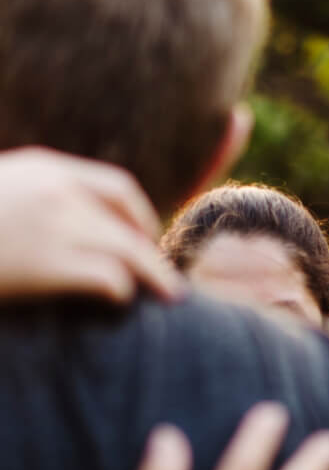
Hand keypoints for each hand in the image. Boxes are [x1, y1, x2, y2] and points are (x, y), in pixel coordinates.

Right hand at [0, 147, 180, 303]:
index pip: (119, 187)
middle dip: (155, 257)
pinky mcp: (46, 263)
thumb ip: (40, 194)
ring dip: (154, 276)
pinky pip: (110, 276)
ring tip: (168, 295)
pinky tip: (120, 301)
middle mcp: (57, 191)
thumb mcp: (1, 188)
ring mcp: (54, 224)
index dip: (142, 218)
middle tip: (170, 283)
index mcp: (46, 168)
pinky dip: (122, 291)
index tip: (147, 243)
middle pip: (131, 225)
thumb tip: (83, 226)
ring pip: (130, 249)